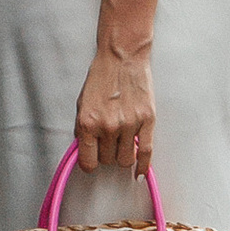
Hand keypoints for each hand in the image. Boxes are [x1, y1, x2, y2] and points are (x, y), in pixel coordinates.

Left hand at [74, 35, 154, 175]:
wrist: (122, 58)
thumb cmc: (102, 77)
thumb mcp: (82, 104)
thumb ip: (83, 130)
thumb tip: (86, 151)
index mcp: (89, 123)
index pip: (88, 162)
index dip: (90, 163)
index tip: (92, 162)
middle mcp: (108, 127)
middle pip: (108, 161)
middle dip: (107, 154)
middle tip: (108, 142)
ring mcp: (129, 125)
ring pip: (125, 159)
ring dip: (122, 155)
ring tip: (122, 144)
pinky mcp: (147, 121)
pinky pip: (145, 152)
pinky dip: (142, 166)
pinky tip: (139, 172)